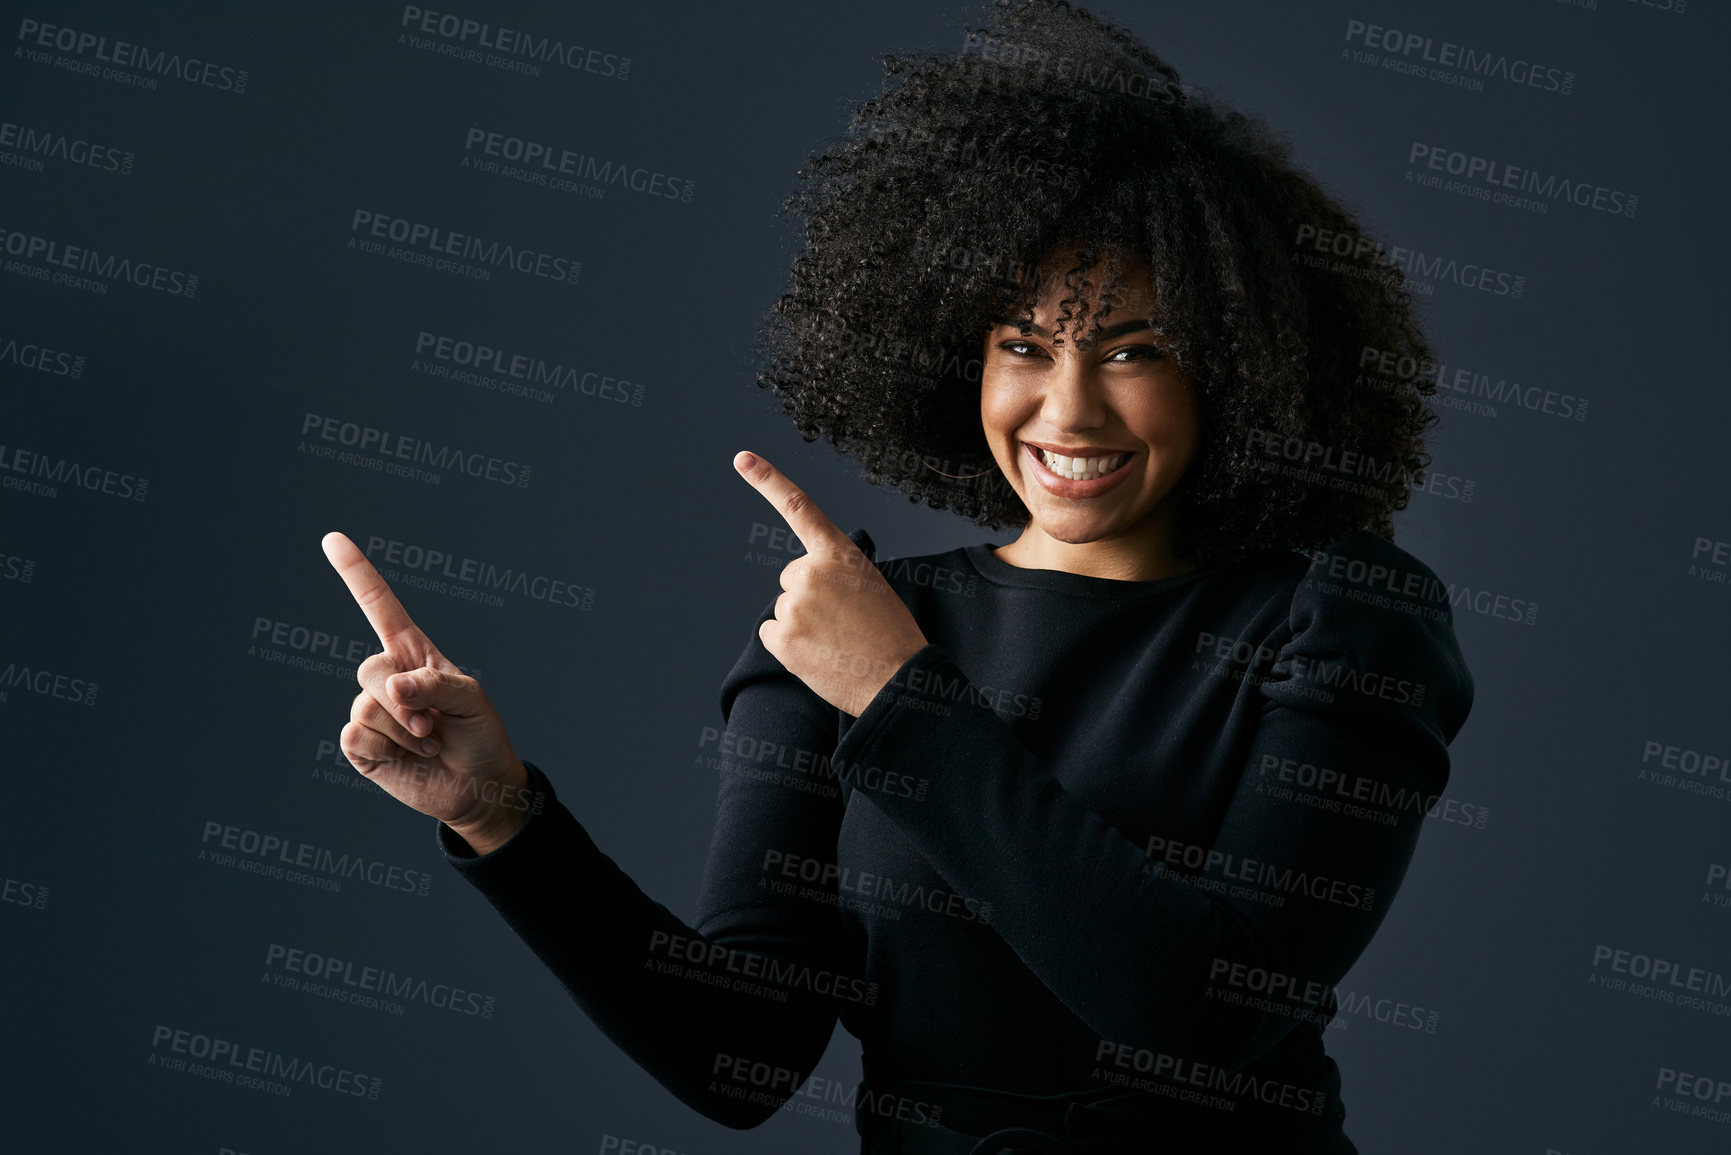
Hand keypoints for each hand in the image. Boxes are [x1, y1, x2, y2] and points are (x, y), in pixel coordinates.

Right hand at [321, 531, 533, 853]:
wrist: (478, 786)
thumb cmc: (480, 734)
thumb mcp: (472, 701)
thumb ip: (434, 685)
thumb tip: (392, 687)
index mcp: (414, 654)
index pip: (379, 607)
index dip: (356, 574)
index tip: (332, 539)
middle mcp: (388, 677)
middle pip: (370, 670)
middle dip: (406, 702)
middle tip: (436, 726)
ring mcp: (371, 710)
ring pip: (366, 707)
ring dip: (405, 731)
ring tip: (430, 742)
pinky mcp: (361, 745)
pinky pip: (355, 737)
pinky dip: (389, 750)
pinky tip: (409, 757)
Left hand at [733, 450, 929, 716]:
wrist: (896, 679)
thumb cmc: (890, 635)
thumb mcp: (871, 585)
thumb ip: (836, 572)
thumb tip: (802, 585)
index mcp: (839, 554)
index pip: (798, 507)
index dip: (767, 480)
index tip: (742, 459)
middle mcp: (811, 572)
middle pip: (793, 577)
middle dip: (810, 596)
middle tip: (843, 621)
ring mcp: (793, 604)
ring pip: (785, 607)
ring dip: (803, 623)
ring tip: (836, 641)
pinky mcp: (780, 637)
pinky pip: (772, 632)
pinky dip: (788, 645)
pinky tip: (817, 654)